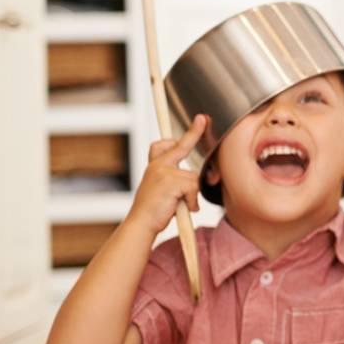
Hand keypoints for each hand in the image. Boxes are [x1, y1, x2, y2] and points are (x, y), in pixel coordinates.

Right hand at [129, 115, 206, 236]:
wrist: (141, 224)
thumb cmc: (154, 211)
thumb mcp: (161, 191)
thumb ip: (174, 181)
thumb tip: (199, 181)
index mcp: (155, 166)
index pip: (163, 145)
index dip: (180, 134)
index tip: (198, 120)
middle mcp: (158, 165)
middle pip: (181, 146)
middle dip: (194, 133)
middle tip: (202, 119)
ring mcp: (164, 172)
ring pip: (194, 178)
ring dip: (191, 195)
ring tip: (178, 204)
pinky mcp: (171, 181)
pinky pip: (193, 188)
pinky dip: (191, 202)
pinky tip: (180, 208)